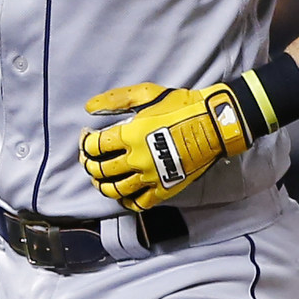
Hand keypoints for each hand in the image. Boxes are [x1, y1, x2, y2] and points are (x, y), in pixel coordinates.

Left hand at [79, 81, 255, 211]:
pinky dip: (126, 201)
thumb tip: (89, 108)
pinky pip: (139, 203)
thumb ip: (116, 100)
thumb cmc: (181, 106)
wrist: (214, 123)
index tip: (87, 137)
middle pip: (100, 170)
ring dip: (102, 186)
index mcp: (131, 135)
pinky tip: (123, 195)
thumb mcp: (147, 94)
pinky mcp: (165, 188)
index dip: (85, 143)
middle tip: (90, 159)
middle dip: (89, 165)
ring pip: (115, 190)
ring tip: (100, 179)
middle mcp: (138, 159)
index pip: (94, 146)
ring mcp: (151, 176)